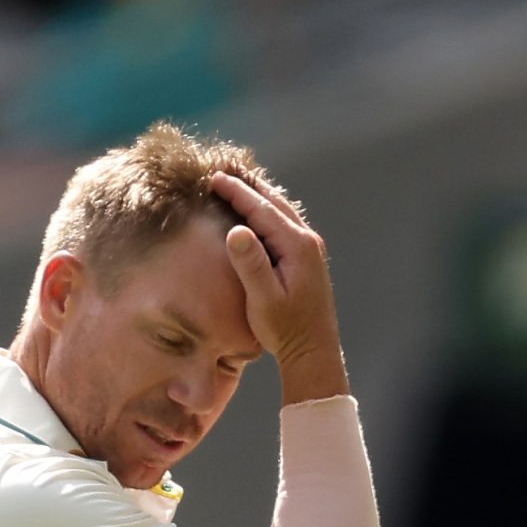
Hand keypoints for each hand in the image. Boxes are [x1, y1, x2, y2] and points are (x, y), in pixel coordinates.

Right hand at [212, 171, 347, 403]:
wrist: (313, 351)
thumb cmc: (285, 331)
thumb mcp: (263, 300)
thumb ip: (251, 265)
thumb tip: (236, 230)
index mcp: (296, 246)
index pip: (261, 209)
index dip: (236, 192)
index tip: (213, 178)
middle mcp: (307, 241)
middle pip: (273, 202)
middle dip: (246, 187)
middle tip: (221, 175)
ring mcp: (310, 249)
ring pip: (282, 211)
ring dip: (258, 197)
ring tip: (237, 187)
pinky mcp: (308, 258)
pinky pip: (285, 224)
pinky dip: (268, 213)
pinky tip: (256, 215)